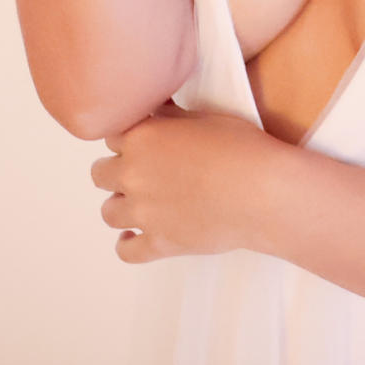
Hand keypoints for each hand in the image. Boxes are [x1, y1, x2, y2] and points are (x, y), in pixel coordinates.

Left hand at [92, 100, 282, 261]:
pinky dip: (127, 245)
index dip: (128, 139)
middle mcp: (134, 175)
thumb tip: (156, 113)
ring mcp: (144, 213)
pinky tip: (134, 238)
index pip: (111, 136)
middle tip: (141, 172)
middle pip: (100, 174)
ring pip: (108, 212)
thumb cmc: (242, 147)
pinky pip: (126, 251)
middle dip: (117, 171)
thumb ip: (170, 116)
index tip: (143, 143)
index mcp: (142, 138)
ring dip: (121, 205)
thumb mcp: (205, 117)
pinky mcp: (159, 243)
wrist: (265, 192)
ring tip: (140, 203)